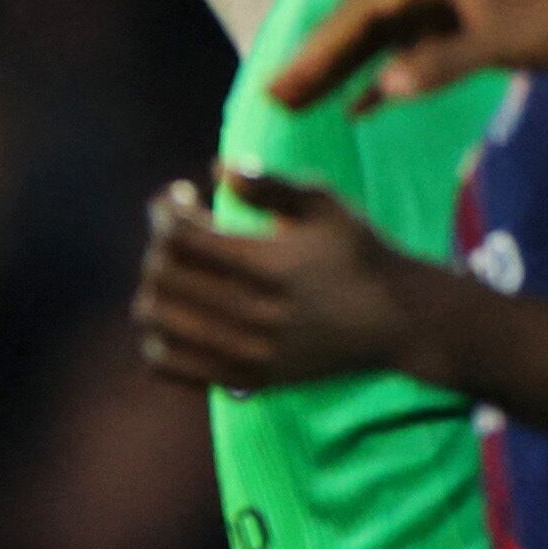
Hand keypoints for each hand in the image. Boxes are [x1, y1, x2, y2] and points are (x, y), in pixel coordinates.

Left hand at [133, 170, 436, 393]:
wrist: (395, 320)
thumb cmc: (356, 251)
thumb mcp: (325, 205)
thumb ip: (270, 184)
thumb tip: (218, 169)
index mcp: (270, 267)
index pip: (181, 237)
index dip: (167, 210)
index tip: (181, 196)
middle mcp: (254, 314)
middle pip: (162, 275)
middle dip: (158, 242)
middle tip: (177, 229)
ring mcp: (246, 353)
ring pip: (156, 319)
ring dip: (152, 285)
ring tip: (173, 268)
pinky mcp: (244, 379)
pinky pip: (166, 364)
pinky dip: (155, 335)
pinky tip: (177, 312)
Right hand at [265, 0, 547, 115]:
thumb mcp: (504, 38)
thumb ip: (441, 64)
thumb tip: (380, 92)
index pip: (360, 9)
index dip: (318, 47)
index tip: (283, 82)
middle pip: (360, 19)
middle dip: (318, 58)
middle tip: (277, 96)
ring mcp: (447, 1)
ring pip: (381, 35)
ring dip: (345, 67)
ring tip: (303, 102)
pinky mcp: (464, 22)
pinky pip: (409, 48)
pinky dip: (385, 73)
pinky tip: (363, 105)